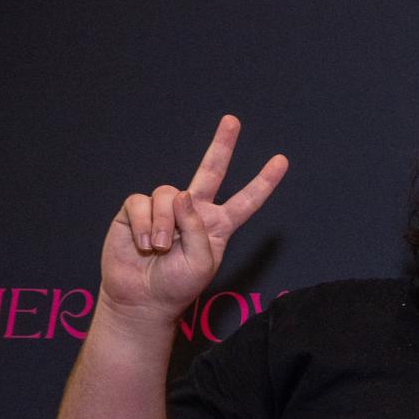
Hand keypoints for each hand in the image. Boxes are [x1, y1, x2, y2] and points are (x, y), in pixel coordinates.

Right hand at [99, 116, 288, 323]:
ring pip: (169, 194)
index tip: (281, 161)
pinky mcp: (138, 209)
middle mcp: (194, 211)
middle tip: (233, 120)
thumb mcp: (201, 263)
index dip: (263, 182)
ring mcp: (166, 208)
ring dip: (165, 224)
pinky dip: (145, 224)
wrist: (142, 297)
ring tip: (160, 248)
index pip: (246, 200)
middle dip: (222, 145)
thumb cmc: (177, 285)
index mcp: (218, 225)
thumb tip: (184, 194)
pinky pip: (141, 203)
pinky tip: (145, 243)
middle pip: (211, 170)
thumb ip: (199, 229)